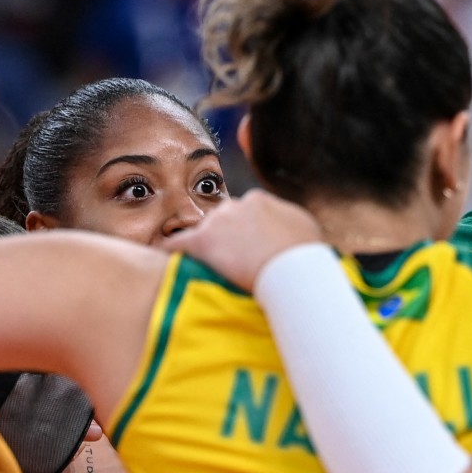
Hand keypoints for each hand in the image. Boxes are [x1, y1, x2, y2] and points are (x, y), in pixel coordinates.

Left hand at [159, 189, 321, 289]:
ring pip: (203, 235)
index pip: (242, 216)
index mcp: (260, 201)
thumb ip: (287, 223)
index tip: (247, 252)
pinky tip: (163, 261)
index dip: (244, 236)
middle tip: (234, 265)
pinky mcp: (203, 240)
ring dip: (206, 251)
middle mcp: (237, 205)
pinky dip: (169, 252)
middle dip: (225, 241)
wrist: (296, 269)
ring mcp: (219, 221)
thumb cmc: (308, 256)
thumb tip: (284, 230)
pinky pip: (176, 245)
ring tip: (210, 271)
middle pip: (221, 223)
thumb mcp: (304, 229)